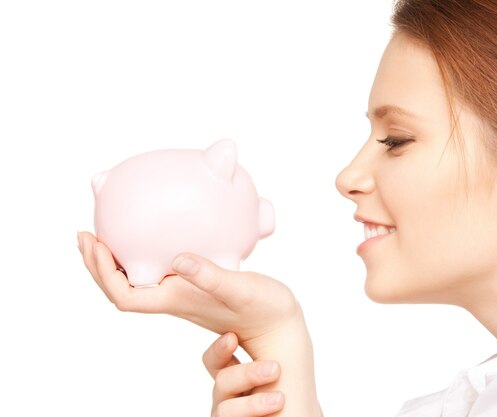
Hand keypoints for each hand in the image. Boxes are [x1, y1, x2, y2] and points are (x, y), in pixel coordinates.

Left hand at [78, 231, 322, 415]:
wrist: (279, 325)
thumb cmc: (262, 311)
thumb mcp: (237, 289)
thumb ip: (209, 275)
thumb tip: (178, 259)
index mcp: (176, 300)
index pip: (124, 295)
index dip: (103, 273)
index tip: (94, 243)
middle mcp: (174, 298)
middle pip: (122, 288)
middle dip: (98, 264)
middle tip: (86, 233)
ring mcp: (184, 293)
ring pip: (137, 280)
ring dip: (116, 260)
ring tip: (107, 234)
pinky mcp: (196, 286)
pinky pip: (160, 269)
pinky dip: (147, 253)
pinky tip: (158, 235)